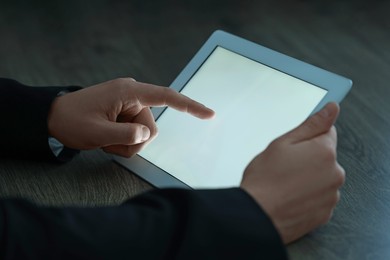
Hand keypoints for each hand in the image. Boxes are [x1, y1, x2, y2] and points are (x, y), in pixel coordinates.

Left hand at [48, 78, 213, 156]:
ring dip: (126, 143)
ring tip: (104, 140)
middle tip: (109, 143)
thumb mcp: (98, 133)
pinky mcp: (124, 113)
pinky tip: (106, 138)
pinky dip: (122, 141)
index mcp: (128, 92)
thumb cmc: (71, 121)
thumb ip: (127, 135)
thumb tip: (146, 135)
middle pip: (151, 127)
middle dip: (134, 141)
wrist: (51, 118)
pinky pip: (134, 133)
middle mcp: (132, 95)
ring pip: (143, 134)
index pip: (167, 97)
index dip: (190, 106)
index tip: (209, 114)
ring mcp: (128, 104)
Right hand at [241, 103, 344, 243]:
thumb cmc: (265, 180)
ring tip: (284, 184)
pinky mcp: (325, 213)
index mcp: (325, 152)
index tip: (295, 146)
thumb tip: (332, 109)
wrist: (257, 215)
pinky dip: (307, 196)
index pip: (327, 133)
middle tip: (284, 166)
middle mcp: (335, 173)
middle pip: (325, 157)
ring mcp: (331, 196)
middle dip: (308, 158)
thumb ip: (311, 125)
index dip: (307, 138)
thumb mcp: (283, 143)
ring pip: (321, 178)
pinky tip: (289, 197)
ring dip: (308, 179)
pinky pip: (318, 198)